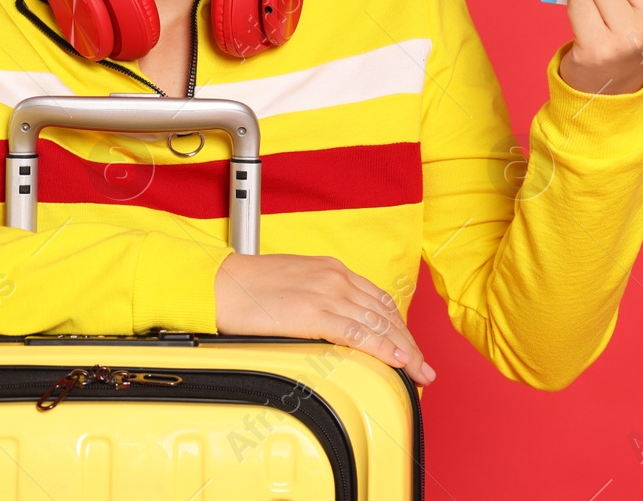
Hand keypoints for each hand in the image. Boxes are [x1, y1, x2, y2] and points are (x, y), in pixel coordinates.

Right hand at [214, 252, 434, 385]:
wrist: (219, 284)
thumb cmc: (248, 288)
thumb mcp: (296, 285)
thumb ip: (320, 300)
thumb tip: (336, 326)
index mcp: (332, 269)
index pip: (380, 300)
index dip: (400, 327)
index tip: (410, 348)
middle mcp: (336, 278)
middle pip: (386, 313)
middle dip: (410, 342)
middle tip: (424, 368)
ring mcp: (327, 294)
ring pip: (379, 324)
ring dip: (404, 350)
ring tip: (418, 373)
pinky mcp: (314, 312)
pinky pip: (359, 333)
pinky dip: (383, 349)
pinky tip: (397, 362)